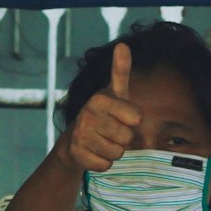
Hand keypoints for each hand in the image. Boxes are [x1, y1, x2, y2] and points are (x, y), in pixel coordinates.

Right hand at [52, 43, 141, 174]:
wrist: (74, 139)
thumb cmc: (103, 114)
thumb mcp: (114, 92)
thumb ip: (121, 70)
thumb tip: (123, 44)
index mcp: (100, 99)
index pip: (137, 118)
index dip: (133, 121)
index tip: (121, 117)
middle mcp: (87, 115)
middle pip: (128, 138)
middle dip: (124, 139)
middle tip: (111, 131)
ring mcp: (80, 135)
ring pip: (117, 153)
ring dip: (114, 151)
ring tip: (102, 141)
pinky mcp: (77, 154)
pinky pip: (105, 165)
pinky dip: (103, 163)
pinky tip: (94, 152)